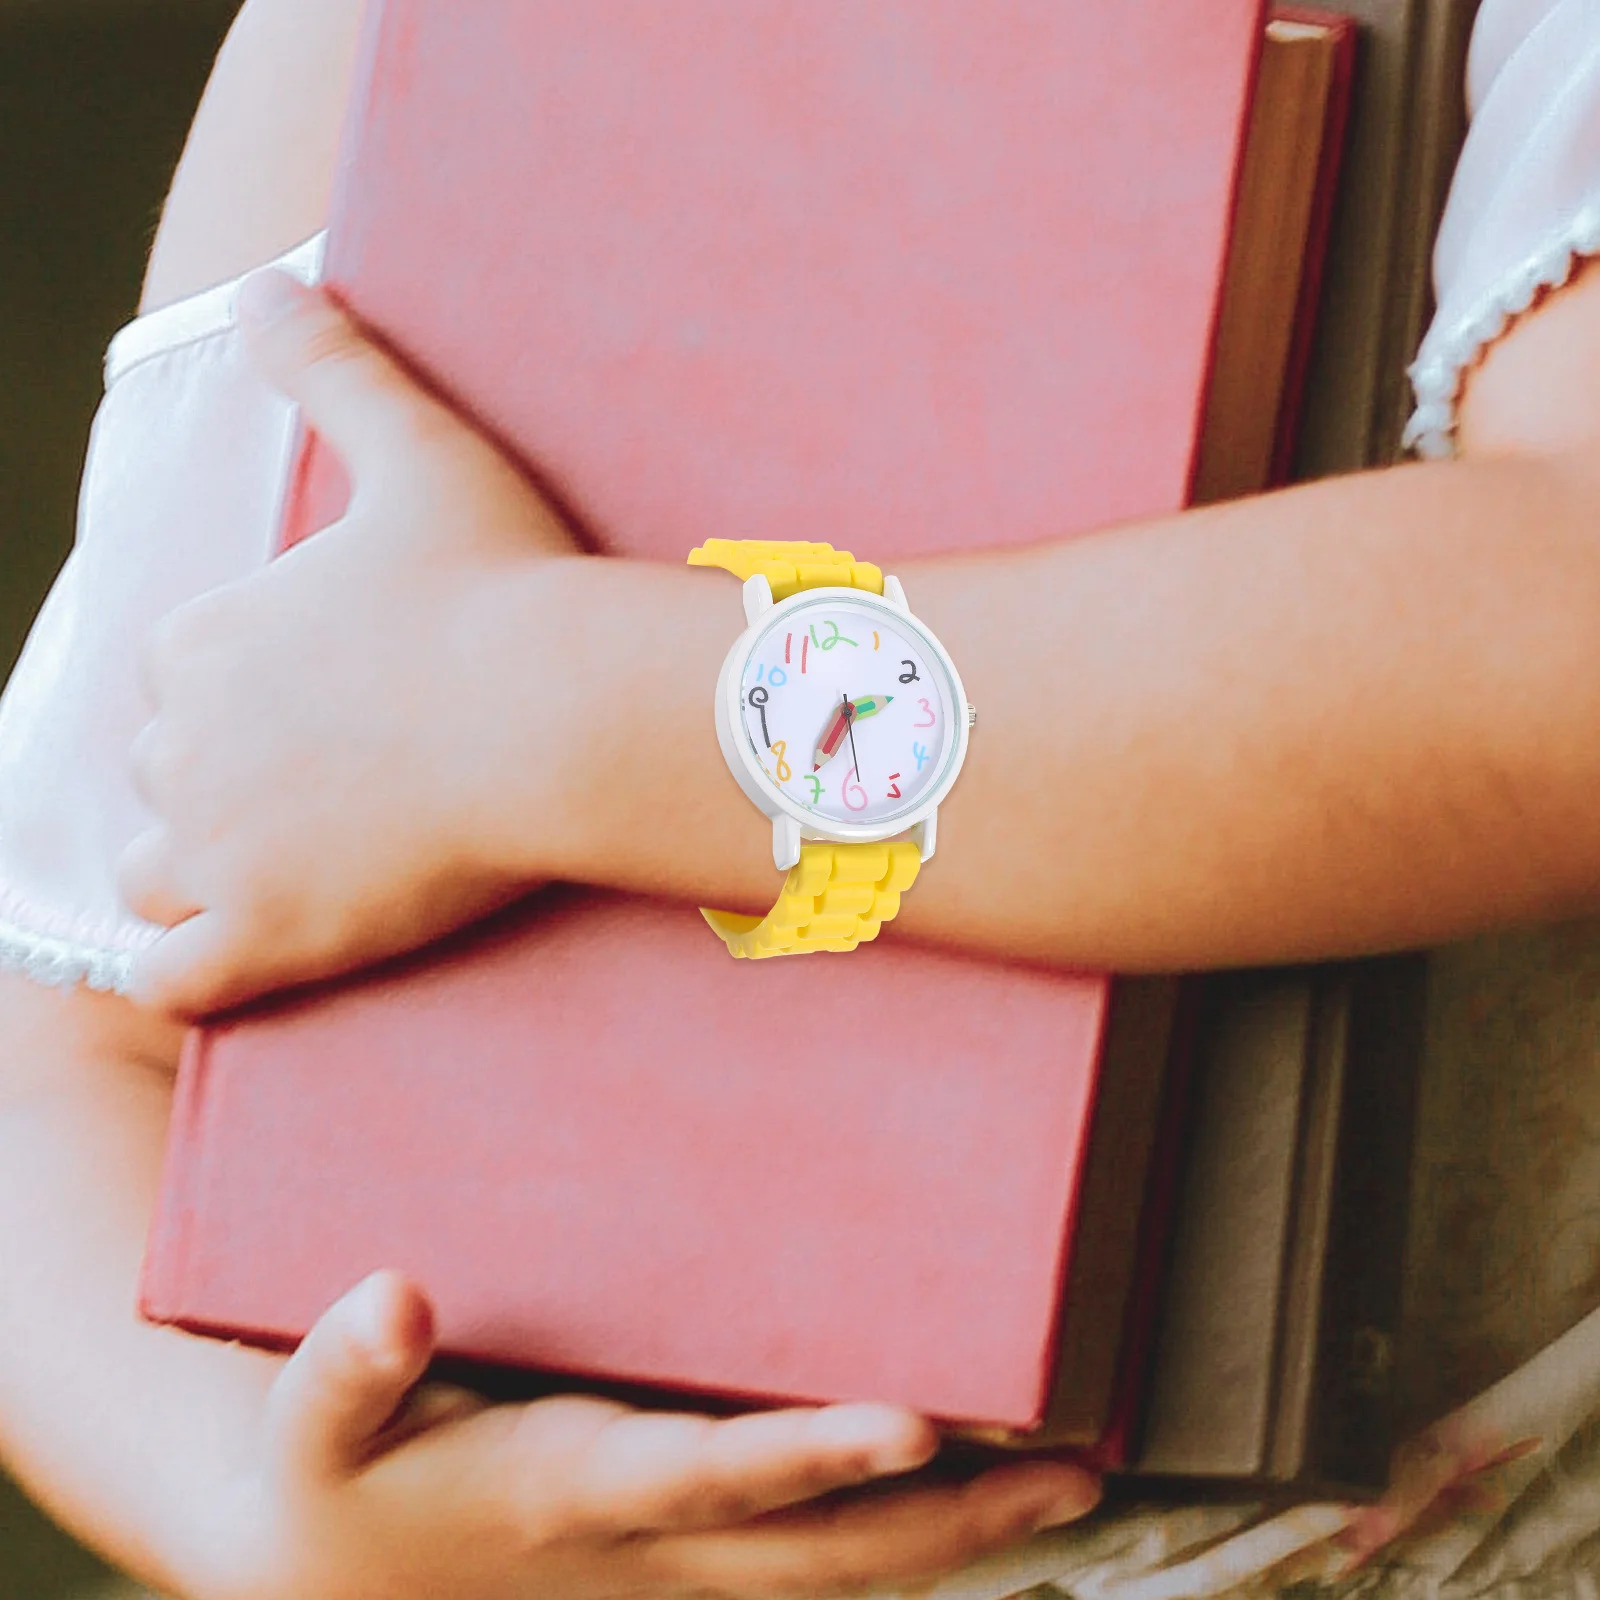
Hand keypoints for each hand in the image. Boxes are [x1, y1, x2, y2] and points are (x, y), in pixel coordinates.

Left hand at [118, 272, 582, 1016]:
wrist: (559, 714)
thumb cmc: (499, 585)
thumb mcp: (417, 452)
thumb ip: (330, 367)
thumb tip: (265, 284)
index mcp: (206, 637)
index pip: (176, 676)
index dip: (238, 693)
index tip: (320, 704)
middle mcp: (183, 744)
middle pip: (164, 775)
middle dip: (221, 783)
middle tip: (326, 789)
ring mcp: (219, 849)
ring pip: (154, 875)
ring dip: (202, 875)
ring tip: (290, 871)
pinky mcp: (267, 936)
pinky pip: (173, 980)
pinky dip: (191, 972)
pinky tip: (244, 956)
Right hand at [210, 1270, 1099, 1599]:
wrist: (323, 1579)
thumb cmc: (329, 1485)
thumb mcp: (307, 1429)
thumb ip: (344, 1366)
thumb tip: (398, 1294)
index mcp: (568, 1499)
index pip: (709, 1478)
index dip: (808, 1457)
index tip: (913, 1421)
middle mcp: (643, 1551)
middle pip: (817, 1552)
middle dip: (945, 1517)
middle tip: (1071, 1468)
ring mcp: (668, 1570)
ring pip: (834, 1570)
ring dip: (952, 1533)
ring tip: (1068, 1480)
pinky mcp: (674, 1561)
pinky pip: (804, 1560)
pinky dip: (892, 1532)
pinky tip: (963, 1490)